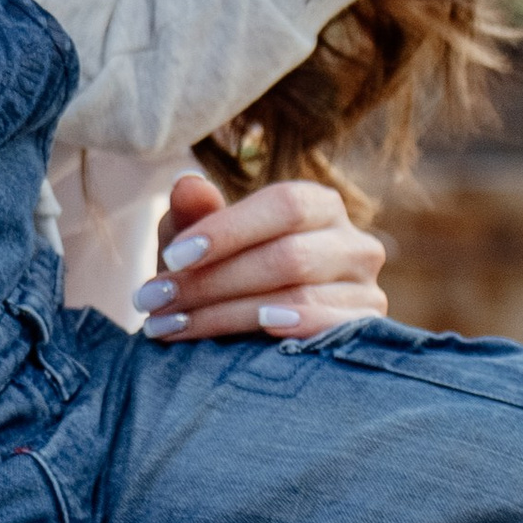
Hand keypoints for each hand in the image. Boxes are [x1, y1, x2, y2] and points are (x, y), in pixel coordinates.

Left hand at [134, 171, 387, 340]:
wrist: (242, 337)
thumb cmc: (218, 277)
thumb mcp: (197, 247)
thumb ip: (193, 216)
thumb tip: (186, 185)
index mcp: (317, 206)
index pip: (283, 205)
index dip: (228, 230)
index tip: (173, 258)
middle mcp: (352, 241)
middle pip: (287, 257)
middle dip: (212, 282)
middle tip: (154, 300)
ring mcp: (364, 287)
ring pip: (298, 296)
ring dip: (226, 315)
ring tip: (171, 325)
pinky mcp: (367, 330)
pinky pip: (332, 330)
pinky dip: (291, 331)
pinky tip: (255, 333)